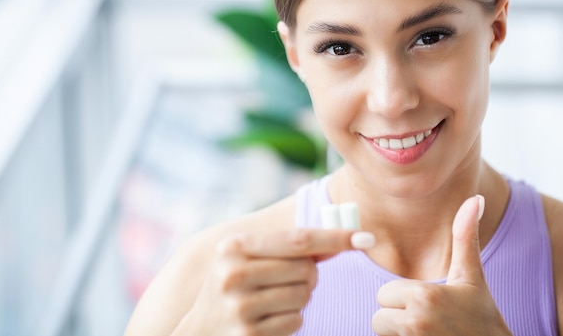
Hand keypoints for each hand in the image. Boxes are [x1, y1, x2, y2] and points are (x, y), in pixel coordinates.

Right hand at [177, 228, 374, 335]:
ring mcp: (241, 307)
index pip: (298, 239)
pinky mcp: (251, 335)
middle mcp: (234, 274)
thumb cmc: (232, 286)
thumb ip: (290, 245)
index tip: (364, 237)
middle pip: (306, 269)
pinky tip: (268, 318)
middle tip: (282, 279)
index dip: (334, 237)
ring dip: (298, 297)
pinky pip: (297, 320)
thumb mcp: (248, 257)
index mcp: (234, 247)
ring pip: (304, 295)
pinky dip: (291, 318)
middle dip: (306, 274)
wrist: (199, 330)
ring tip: (271, 299)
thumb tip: (341, 237)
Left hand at [372, 196, 512, 335]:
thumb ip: (465, 237)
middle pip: (379, 317)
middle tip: (429, 322)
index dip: (403, 299)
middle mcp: (414, 321)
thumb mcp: (472, 278)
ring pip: (382, 334)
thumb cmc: (483, 319)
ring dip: (398, 335)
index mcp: (424, 296)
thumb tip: (476, 198)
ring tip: (427, 334)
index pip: (384, 294)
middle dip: (398, 319)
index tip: (430, 305)